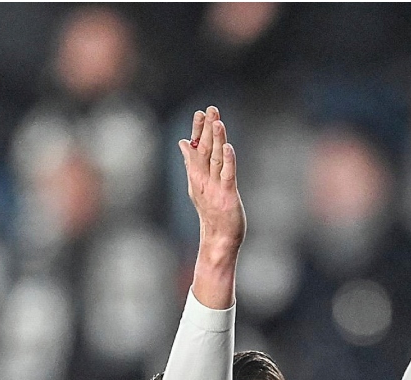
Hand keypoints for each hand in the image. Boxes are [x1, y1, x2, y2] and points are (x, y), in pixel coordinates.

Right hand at [180, 107, 244, 269]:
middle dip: (206, 129)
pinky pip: (227, 175)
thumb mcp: (198, 185)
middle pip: (204, 150)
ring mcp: (214, 188)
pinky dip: (227, 161)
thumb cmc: (211, 213)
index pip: (196, 149)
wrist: (218, 240)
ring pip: (215, 159)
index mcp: (197, 177)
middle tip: (209, 109)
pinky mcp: (227, 196)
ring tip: (217, 121)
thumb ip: (191, 163)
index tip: (199, 112)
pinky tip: (228, 147)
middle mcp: (203, 180)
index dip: (198, 130)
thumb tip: (183, 143)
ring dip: (216, 140)